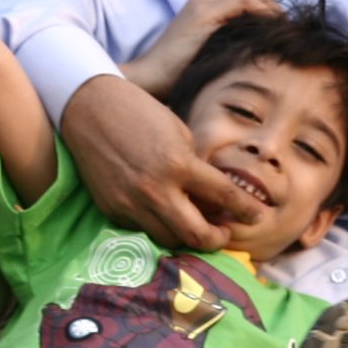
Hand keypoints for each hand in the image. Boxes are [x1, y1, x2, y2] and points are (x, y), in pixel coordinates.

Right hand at [59, 74, 259, 248]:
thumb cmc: (141, 113)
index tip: (258, 216)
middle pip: (195, 235)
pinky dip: (157, 224)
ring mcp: (130, 204)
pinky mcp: (112, 209)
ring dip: (186, 236)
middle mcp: (155, 190)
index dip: (246, 210)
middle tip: (224, 233)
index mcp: (179, 164)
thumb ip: (195, 168)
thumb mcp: (179, 134)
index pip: (224, 196)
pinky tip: (163, 212)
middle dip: (217, 240)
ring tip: (195, 224)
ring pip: (168, 239)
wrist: (89, 108)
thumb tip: (213, 199)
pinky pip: (142, 228)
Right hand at [120, 0, 285, 96]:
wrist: (149, 77)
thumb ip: (229, 41)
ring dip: (271, 10)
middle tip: (283, 31)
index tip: (280, 29)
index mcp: (204, 5)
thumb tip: (260, 46)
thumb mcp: (210, 53)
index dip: (269, 7)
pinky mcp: (204, 13)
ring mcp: (203, 3)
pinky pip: (244, 2)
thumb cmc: (178, 74)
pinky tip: (267, 33)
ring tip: (279, 33)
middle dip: (273, 6)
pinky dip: (262, 13)